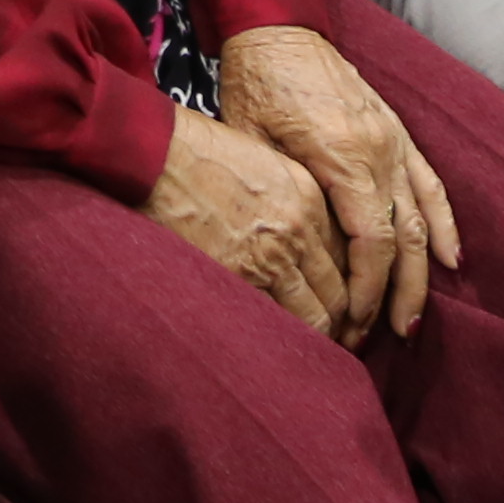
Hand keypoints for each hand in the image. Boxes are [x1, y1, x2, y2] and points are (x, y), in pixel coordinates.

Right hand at [139, 102, 347, 333]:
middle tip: (334, 338)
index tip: (344, 305)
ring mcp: (270, 258)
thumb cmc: (197, 152)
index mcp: (309, 198)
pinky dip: (282, 338)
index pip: (347, 258)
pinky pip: (275, 322)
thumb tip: (304, 241)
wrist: (154, 154)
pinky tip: (277, 346)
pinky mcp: (238, 278)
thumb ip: (292, 199)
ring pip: (315, 316)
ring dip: (316, 336)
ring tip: (308, 350)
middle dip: (341, 320)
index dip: (349, 287)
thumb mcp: (262, 160)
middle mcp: (299, 230)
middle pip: (338, 292)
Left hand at [211, 22, 459, 341]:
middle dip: (397, 293)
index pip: (371, 241)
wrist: (277, 26)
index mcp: (343, 156)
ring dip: (424, 271)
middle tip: (387, 335)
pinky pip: (431, 184)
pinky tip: (452, 257)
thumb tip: (302, 255)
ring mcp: (395, 141)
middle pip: (405, 238)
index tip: (356, 323)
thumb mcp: (251, 139)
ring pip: (424, 218)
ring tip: (413, 316)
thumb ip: (284, 192)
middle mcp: (380, 152)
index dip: (368, 289)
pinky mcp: (398, 132)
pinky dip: (444, 223)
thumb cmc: (253, 84)